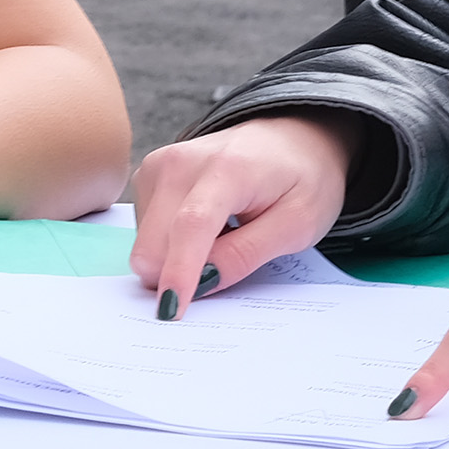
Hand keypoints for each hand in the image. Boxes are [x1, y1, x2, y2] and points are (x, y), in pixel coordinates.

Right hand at [128, 115, 353, 315]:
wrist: (291, 137)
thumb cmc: (301, 179)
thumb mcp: (297, 224)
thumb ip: (248, 254)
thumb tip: (201, 283)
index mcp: (227, 168)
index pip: (192, 225)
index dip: (180, 271)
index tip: (172, 311)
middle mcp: (180, 161)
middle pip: (155, 241)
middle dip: (178, 273)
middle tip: (224, 268)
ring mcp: (159, 165)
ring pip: (147, 243)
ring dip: (177, 257)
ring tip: (222, 236)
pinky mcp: (149, 174)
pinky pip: (146, 232)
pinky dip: (172, 242)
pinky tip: (205, 225)